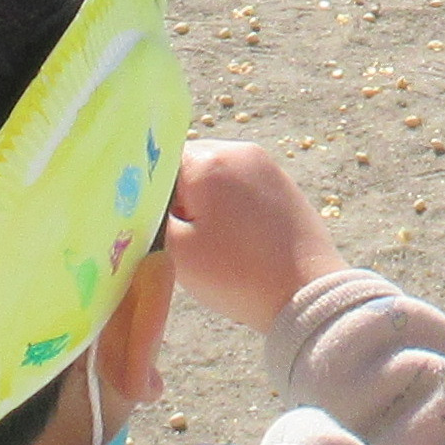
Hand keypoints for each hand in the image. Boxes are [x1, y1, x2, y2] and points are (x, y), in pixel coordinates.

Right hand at [163, 137, 340, 331]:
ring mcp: (267, 166)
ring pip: (216, 176)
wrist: (306, 294)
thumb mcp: (176, 251)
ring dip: (205, 202)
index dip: (150, 195)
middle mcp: (240, 151)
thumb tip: (137, 201)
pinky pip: (242, 185)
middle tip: (185, 238)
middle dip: (179, 197)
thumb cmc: (237, 275)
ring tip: (213, 242)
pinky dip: (231, 207)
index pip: (158, 162)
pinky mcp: (284, 184)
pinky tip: (236, 240)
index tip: (157, 226)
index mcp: (210, 161)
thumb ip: (148, 218)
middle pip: (189, 165)